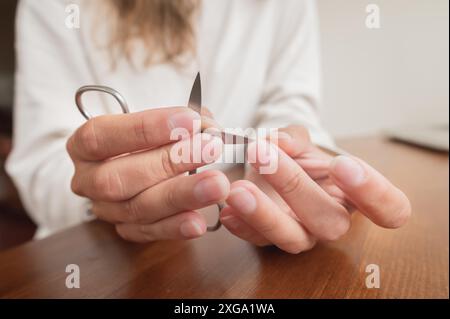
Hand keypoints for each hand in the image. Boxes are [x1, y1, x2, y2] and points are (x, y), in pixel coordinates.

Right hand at [67, 107, 228, 241]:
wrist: (147, 163)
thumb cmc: (154, 137)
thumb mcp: (164, 120)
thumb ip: (184, 122)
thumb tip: (210, 129)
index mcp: (85, 145)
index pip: (101, 136)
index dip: (144, 128)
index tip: (188, 120)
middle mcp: (89, 180)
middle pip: (118, 177)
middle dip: (168, 162)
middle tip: (210, 148)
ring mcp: (106, 209)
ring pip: (136, 208)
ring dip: (180, 195)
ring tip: (216, 184)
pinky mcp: (127, 230)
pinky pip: (148, 232)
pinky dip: (175, 227)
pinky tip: (198, 221)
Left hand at [220, 125, 410, 252]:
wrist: (272, 169)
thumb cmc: (297, 158)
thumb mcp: (300, 141)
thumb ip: (293, 137)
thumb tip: (280, 142)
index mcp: (355, 195)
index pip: (390, 209)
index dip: (374, 193)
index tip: (341, 164)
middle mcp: (333, 221)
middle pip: (330, 221)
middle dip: (296, 187)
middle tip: (264, 155)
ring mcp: (303, 235)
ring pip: (292, 238)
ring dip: (264, 214)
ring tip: (238, 190)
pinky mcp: (272, 241)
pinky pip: (259, 241)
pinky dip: (242, 227)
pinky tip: (227, 210)